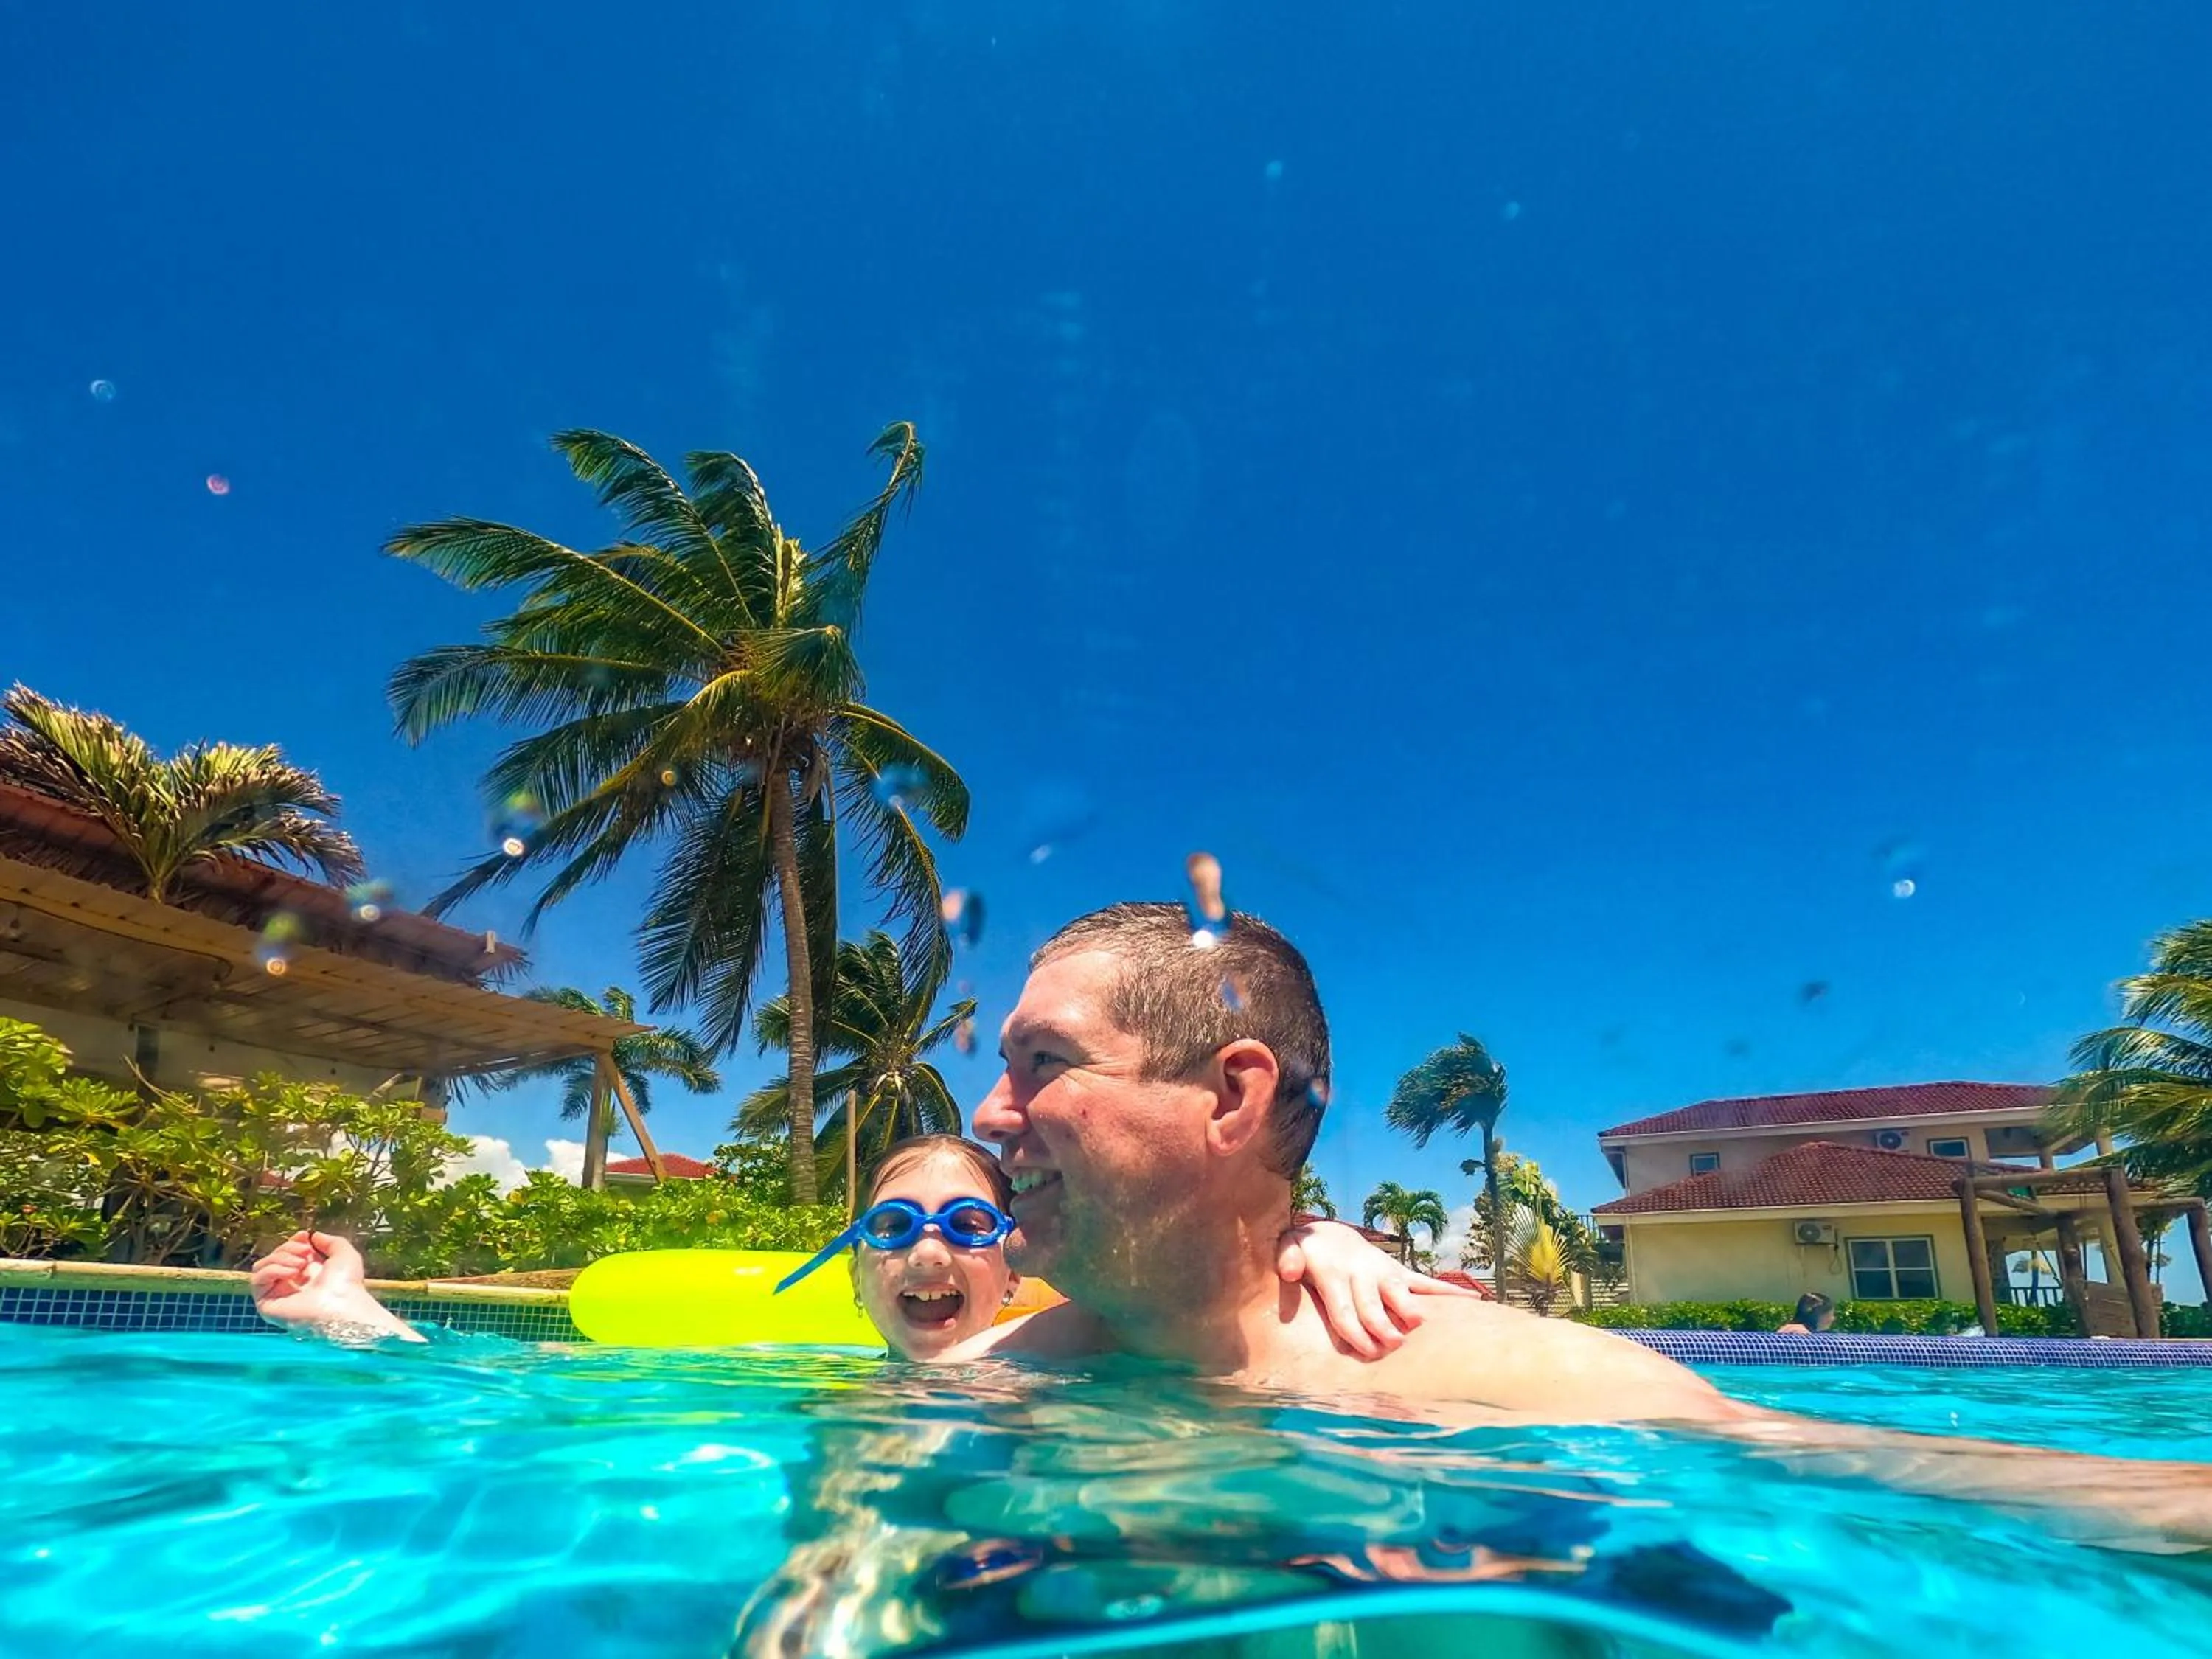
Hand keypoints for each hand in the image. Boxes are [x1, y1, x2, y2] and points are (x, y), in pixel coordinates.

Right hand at [249, 1231, 423, 1343]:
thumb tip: (312, 1236)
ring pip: (262, 1266)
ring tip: (301, 1264)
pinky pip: (257, 1279)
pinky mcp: (266, 1304)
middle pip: (273, 1256)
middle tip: (306, 1252)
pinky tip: (292, 1273)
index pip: (287, 1253)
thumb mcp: (344, 1254)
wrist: (342, 1305)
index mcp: (307, 1274)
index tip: (304, 1236)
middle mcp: (290, 1284)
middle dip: (288, 1248)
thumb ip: (330, 1241)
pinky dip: (273, 1270)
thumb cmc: (347, 1284)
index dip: (293, 1242)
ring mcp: (277, 1295)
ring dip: (280, 1258)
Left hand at [1276, 1220, 1483, 1359]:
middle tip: (1391, 1345)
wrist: (1329, 1234)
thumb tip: (1288, 1270)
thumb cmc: (1307, 1252)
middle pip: (1373, 1304)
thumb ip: (1287, 1257)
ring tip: (1420, 1323)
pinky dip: (1447, 1292)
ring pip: (1400, 1291)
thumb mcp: (1288, 1248)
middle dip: (1382, 1325)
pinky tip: (1473, 1301)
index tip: (1364, 1349)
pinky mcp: (1398, 1273)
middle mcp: (1362, 1273)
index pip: (1343, 1307)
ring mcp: (1383, 1273)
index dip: (1353, 1329)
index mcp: (1334, 1274)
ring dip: (1410, 1308)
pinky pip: (1424, 1282)